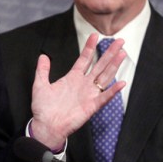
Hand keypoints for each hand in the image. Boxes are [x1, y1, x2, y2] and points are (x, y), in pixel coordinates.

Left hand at [29, 33, 125, 148]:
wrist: (45, 126)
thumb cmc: (43, 108)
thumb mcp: (40, 85)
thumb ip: (42, 70)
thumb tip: (43, 56)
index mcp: (72, 78)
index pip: (84, 59)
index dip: (90, 48)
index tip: (95, 35)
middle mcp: (83, 84)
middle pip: (100, 65)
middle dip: (109, 53)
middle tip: (119, 40)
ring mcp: (89, 94)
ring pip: (105, 77)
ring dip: (114, 66)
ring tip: (122, 53)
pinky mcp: (91, 106)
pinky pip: (104, 97)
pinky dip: (113, 90)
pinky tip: (121, 82)